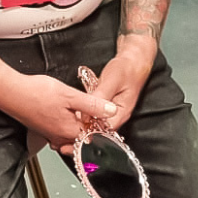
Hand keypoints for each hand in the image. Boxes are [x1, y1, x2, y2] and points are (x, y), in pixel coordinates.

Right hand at [3, 74, 117, 150]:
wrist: (12, 93)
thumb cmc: (36, 93)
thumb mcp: (70, 95)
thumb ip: (92, 104)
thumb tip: (110, 111)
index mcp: (70, 131)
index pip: (95, 136)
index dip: (102, 124)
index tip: (104, 112)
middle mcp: (60, 138)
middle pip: (83, 138)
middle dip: (91, 125)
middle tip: (92, 108)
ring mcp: (51, 135)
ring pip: (72, 134)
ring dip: (79, 123)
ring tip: (80, 108)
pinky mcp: (44, 129)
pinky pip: (61, 131)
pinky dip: (67, 123)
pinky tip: (66, 110)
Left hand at [54, 36, 155, 154]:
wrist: (133, 62)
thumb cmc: (125, 69)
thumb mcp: (112, 80)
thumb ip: (100, 97)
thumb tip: (86, 114)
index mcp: (121, 113)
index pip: (104, 131)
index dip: (89, 132)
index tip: (73, 129)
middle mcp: (116, 117)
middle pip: (98, 132)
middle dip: (82, 133)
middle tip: (65, 135)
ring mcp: (110, 113)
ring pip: (94, 124)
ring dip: (81, 125)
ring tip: (65, 127)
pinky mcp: (105, 108)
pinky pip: (93, 116)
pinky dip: (84, 116)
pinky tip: (73, 115)